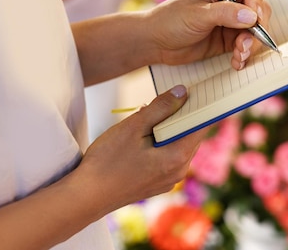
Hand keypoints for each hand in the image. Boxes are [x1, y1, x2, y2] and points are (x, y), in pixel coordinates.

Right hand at [75, 85, 208, 212]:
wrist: (85, 197)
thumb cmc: (107, 161)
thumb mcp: (134, 127)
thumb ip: (161, 107)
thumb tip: (183, 92)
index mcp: (178, 157)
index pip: (202, 125)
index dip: (201, 106)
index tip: (195, 90)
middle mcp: (180, 171)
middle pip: (192, 135)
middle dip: (181, 116)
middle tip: (165, 100)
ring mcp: (170, 180)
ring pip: (180, 146)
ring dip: (170, 129)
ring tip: (148, 117)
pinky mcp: (159, 184)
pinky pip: (169, 157)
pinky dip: (163, 144)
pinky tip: (144, 137)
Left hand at [148, 0, 271, 69]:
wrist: (156, 43)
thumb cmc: (170, 19)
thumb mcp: (197, 14)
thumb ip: (224, 13)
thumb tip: (251, 16)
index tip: (254, 15)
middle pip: (262, 8)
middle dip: (258, 27)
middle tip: (245, 41)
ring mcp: (234, 19)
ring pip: (258, 29)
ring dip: (252, 44)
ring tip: (239, 54)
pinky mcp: (232, 37)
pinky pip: (249, 45)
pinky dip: (246, 54)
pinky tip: (236, 61)